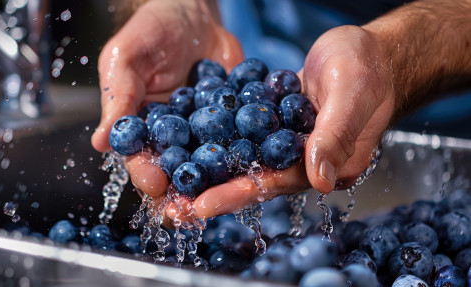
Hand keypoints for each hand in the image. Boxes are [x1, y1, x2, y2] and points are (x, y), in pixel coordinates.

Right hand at [91, 0, 243, 217]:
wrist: (194, 13)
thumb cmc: (152, 30)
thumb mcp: (127, 57)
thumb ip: (118, 96)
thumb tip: (99, 142)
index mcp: (141, 128)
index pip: (140, 158)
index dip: (145, 173)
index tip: (155, 183)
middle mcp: (172, 137)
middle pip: (176, 172)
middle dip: (182, 193)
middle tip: (191, 210)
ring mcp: (204, 133)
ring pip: (209, 164)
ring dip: (216, 184)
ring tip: (224, 197)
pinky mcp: (233, 123)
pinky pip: (241, 141)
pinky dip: (248, 153)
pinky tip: (258, 165)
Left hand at [175, 25, 395, 221]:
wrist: (368, 52)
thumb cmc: (370, 70)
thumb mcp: (354, 95)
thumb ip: (337, 135)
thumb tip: (320, 178)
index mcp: (327, 165)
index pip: (276, 184)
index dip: (238, 194)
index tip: (202, 205)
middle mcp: (304, 160)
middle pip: (253, 178)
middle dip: (214, 190)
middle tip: (175, 204)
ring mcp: (289, 142)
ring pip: (245, 159)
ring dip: (211, 168)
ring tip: (174, 178)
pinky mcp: (277, 122)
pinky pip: (245, 132)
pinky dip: (220, 139)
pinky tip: (191, 141)